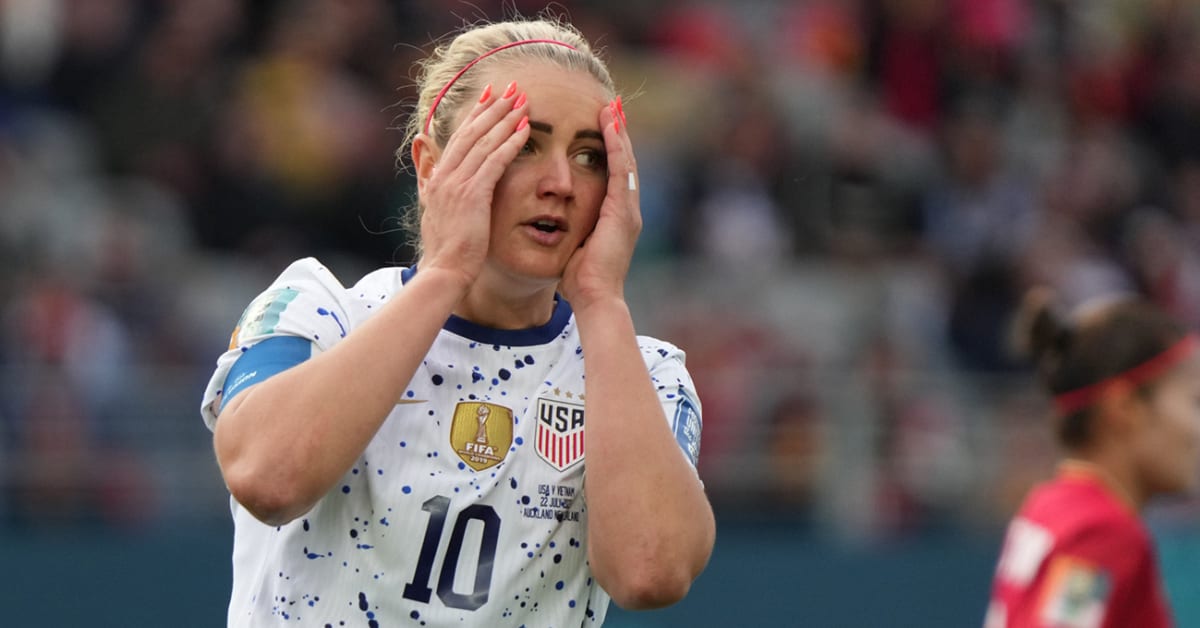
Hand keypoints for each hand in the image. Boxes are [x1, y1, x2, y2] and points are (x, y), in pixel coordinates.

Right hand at [417, 81, 529, 289]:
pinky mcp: (472, 195)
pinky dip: (510, 143)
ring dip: (505, 119)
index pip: (458, 138)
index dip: (475, 115)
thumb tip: (422, 151)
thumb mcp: (432, 208)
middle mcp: (444, 175)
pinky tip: (525, 130)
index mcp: (436, 178)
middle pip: (471, 132)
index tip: (490, 96)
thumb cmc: (446, 248)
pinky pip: (494, 161)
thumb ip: (428, 178)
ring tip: (523, 101)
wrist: (444, 271)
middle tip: (511, 88)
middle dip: (492, 108)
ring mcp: (457, 184)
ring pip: (483, 142)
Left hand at [560, 98, 640, 310]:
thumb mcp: (574, 246)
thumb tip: (552, 222)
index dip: (610, 150)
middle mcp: (627, 209)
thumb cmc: (580, 280)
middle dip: (618, 135)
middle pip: (624, 162)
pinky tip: (610, 125)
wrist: (595, 297)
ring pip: (626, 160)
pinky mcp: (623, 210)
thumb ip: (570, 230)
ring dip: (618, 133)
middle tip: (611, 107)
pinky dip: (616, 145)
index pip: (614, 175)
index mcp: (616, 217)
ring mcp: (629, 209)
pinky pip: (621, 169)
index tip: (601, 127)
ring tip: (611, 108)